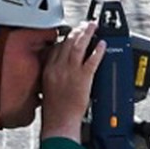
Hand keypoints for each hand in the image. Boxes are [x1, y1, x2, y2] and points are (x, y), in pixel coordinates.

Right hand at [39, 21, 103, 142]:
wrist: (59, 123)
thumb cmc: (54, 111)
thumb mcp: (47, 88)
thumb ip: (53, 76)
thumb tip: (60, 70)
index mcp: (48, 70)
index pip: (56, 47)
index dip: (65, 37)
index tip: (71, 33)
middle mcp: (58, 68)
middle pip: (67, 43)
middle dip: (77, 31)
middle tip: (84, 25)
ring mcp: (70, 73)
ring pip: (78, 46)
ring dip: (87, 34)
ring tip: (93, 27)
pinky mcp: (82, 79)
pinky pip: (91, 60)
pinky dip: (97, 51)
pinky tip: (102, 45)